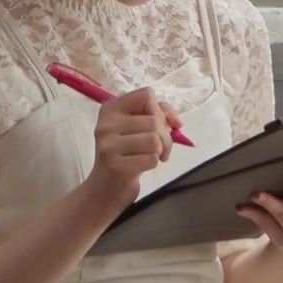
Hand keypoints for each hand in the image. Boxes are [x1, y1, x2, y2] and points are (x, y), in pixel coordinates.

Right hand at [83, 87, 183, 211]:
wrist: (105, 188)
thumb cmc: (126, 154)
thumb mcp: (137, 129)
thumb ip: (158, 115)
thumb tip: (177, 122)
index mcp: (111, 109)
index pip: (146, 95)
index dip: (160, 110)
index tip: (163, 125)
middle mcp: (106, 124)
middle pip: (154, 120)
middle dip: (165, 136)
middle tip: (159, 148)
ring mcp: (108, 144)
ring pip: (154, 139)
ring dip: (160, 151)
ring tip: (151, 156)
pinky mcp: (115, 165)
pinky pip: (151, 158)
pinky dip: (153, 163)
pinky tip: (142, 166)